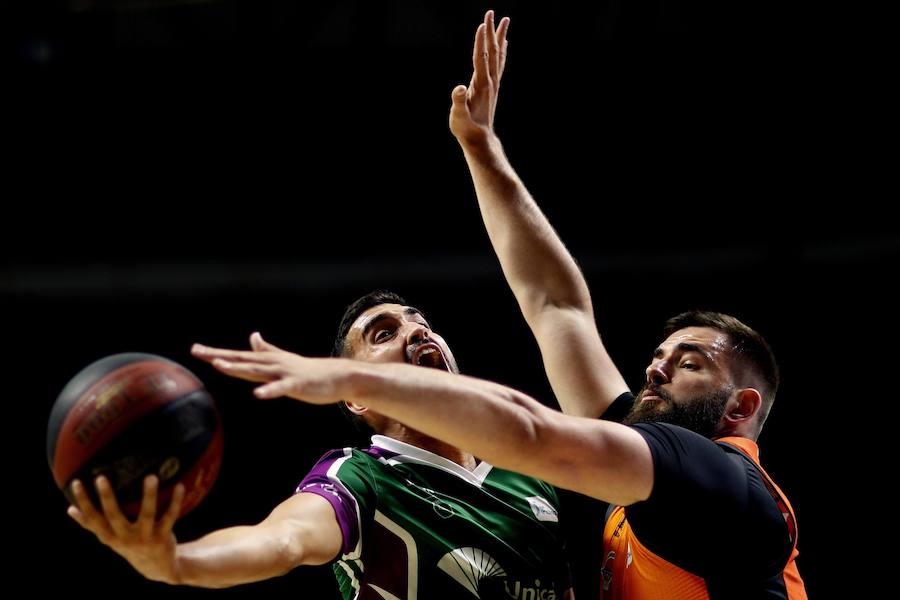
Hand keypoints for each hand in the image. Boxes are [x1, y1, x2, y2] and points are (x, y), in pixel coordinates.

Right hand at [67, 475, 183, 583]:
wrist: (156, 567)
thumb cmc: (128, 544)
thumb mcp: (109, 537)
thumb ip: (91, 524)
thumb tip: (69, 509)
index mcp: (110, 537)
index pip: (92, 519)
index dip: (84, 502)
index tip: (77, 482)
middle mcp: (125, 538)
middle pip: (114, 517)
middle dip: (107, 498)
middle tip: (101, 477)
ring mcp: (145, 537)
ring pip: (147, 515)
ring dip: (149, 496)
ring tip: (151, 476)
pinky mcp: (163, 536)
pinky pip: (170, 516)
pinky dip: (175, 501)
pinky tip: (180, 485)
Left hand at [191, 332, 351, 403]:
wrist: (335, 376)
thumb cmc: (308, 371)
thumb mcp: (283, 359)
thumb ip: (266, 350)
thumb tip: (253, 337)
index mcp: (267, 361)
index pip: (238, 356)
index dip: (217, 353)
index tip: (196, 349)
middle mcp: (272, 364)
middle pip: (241, 360)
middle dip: (219, 356)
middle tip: (198, 351)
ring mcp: (283, 373)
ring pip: (256, 371)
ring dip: (237, 368)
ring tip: (219, 365)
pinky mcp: (296, 385)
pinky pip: (280, 388)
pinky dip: (269, 390)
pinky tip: (257, 394)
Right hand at [450, 10, 509, 145]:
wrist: (479, 138)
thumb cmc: (466, 128)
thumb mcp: (458, 116)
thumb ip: (458, 102)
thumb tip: (459, 88)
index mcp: (481, 85)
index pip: (481, 58)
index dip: (480, 42)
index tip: (482, 25)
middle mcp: (490, 81)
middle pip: (492, 51)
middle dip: (491, 31)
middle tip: (491, 12)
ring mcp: (493, 83)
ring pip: (498, 55)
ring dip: (500, 36)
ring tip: (504, 20)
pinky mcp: (493, 86)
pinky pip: (499, 63)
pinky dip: (502, 50)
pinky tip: (504, 43)